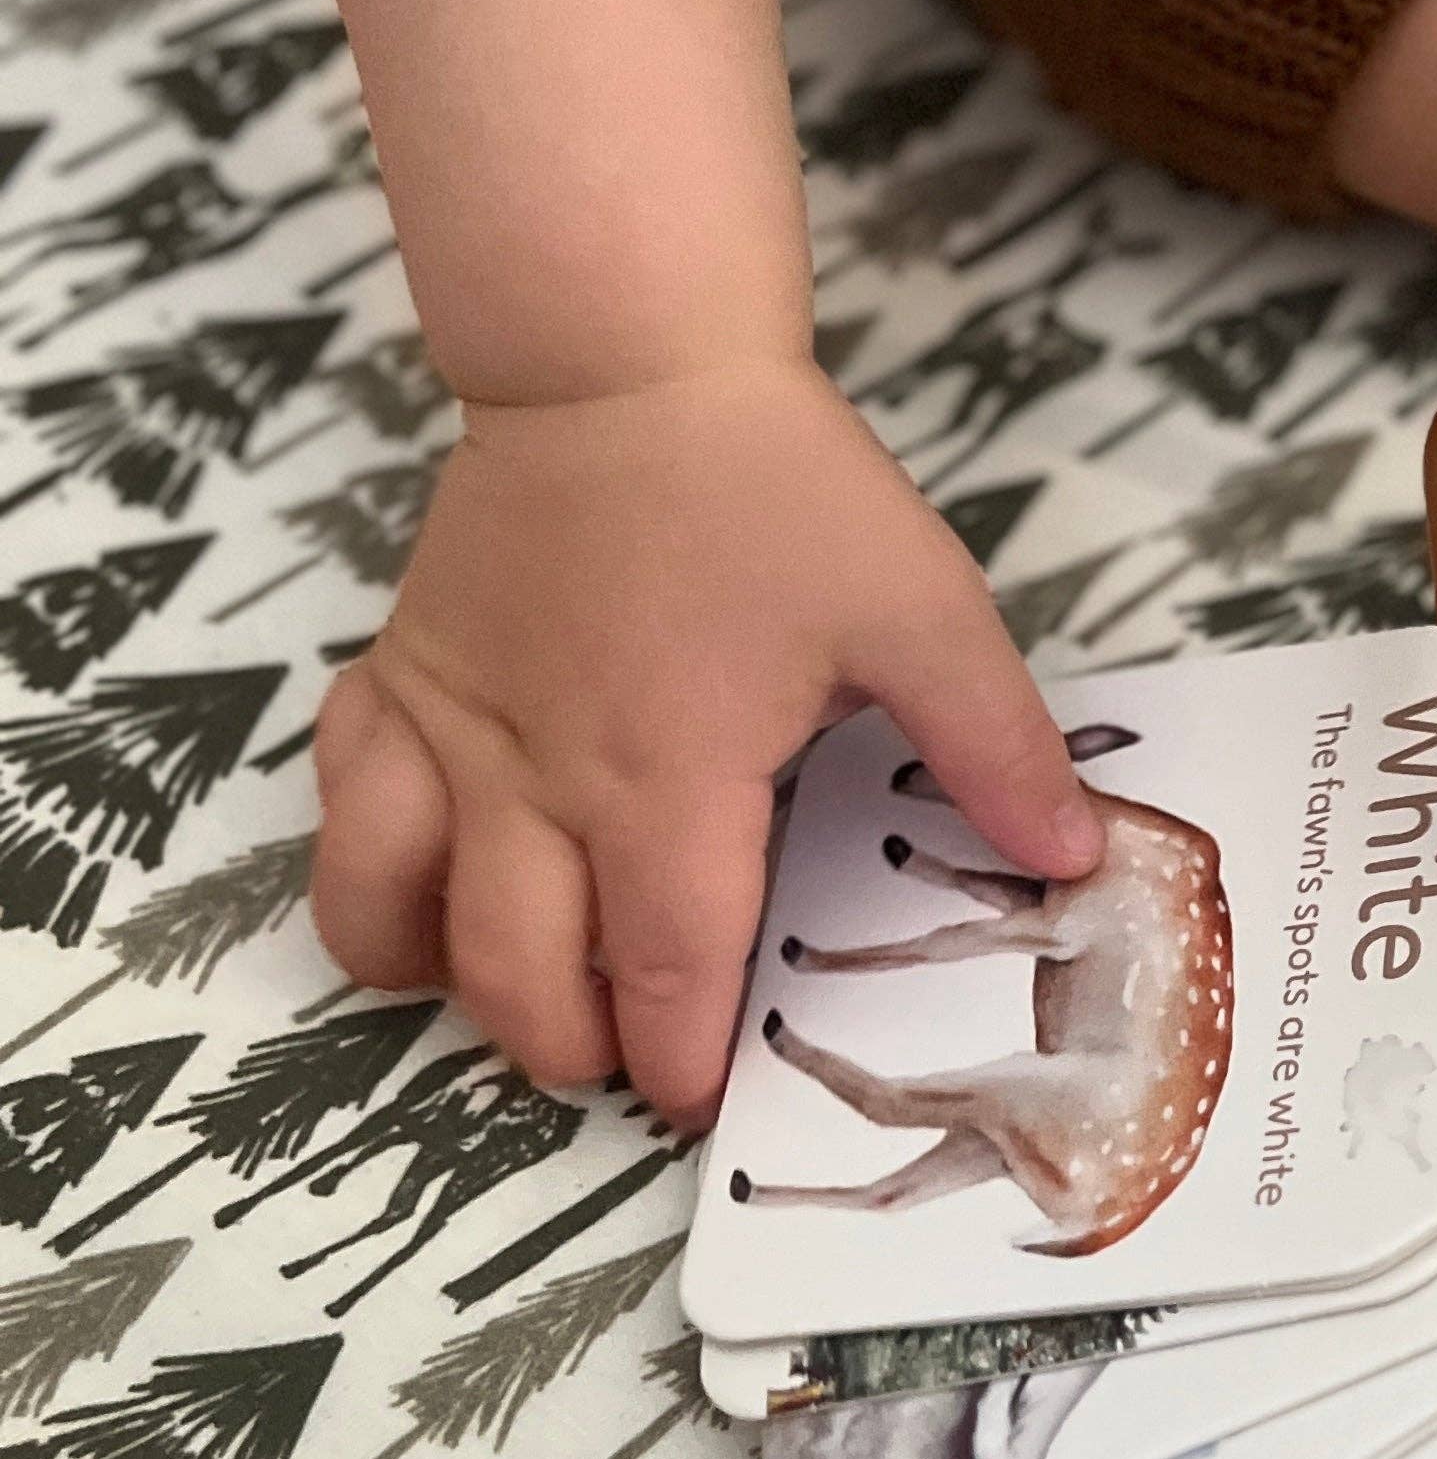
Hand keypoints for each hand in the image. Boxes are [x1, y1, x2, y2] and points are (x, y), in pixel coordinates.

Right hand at [310, 357, 1098, 1129]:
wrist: (628, 362)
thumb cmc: (776, 487)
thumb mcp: (921, 611)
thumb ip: (995, 746)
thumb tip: (1072, 856)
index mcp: (670, 782)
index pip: (668, 969)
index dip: (684, 1056)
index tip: (704, 1097)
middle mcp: (538, 781)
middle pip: (521, 976)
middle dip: (573, 1048)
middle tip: (626, 1056)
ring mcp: (451, 731)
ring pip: (392, 913)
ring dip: (452, 984)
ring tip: (519, 992)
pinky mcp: (398, 673)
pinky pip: (341, 802)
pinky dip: (370, 867)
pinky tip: (425, 879)